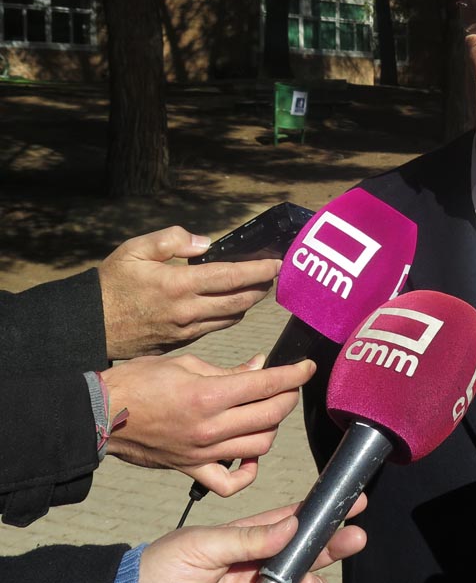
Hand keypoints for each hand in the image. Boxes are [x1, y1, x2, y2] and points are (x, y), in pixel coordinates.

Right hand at [99, 226, 281, 358]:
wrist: (90, 325)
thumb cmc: (112, 284)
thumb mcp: (135, 250)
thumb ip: (172, 240)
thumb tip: (204, 242)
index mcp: (179, 285)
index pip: (232, 276)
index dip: (259, 269)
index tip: (278, 263)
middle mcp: (188, 311)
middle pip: (240, 300)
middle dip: (262, 286)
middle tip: (275, 274)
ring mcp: (186, 330)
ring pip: (232, 317)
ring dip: (249, 302)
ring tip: (259, 287)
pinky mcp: (181, 342)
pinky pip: (215, 328)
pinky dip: (231, 316)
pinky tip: (233, 305)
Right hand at [103, 354, 314, 496]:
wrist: (100, 413)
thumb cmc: (140, 381)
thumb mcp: (187, 363)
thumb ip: (230, 370)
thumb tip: (261, 366)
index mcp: (209, 394)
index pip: (268, 385)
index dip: (295, 374)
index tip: (307, 367)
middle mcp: (210, 427)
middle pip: (271, 416)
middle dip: (288, 397)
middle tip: (287, 386)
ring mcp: (201, 452)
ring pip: (260, 447)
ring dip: (271, 429)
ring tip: (266, 414)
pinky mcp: (190, 469)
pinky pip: (228, 483)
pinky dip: (246, 474)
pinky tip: (249, 457)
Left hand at [136, 496, 367, 582]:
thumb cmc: (158, 571)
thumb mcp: (201, 545)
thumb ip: (248, 538)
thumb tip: (291, 525)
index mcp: (246, 538)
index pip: (291, 521)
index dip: (321, 512)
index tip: (352, 502)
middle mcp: (257, 565)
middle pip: (306, 553)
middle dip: (333, 545)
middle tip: (354, 538)